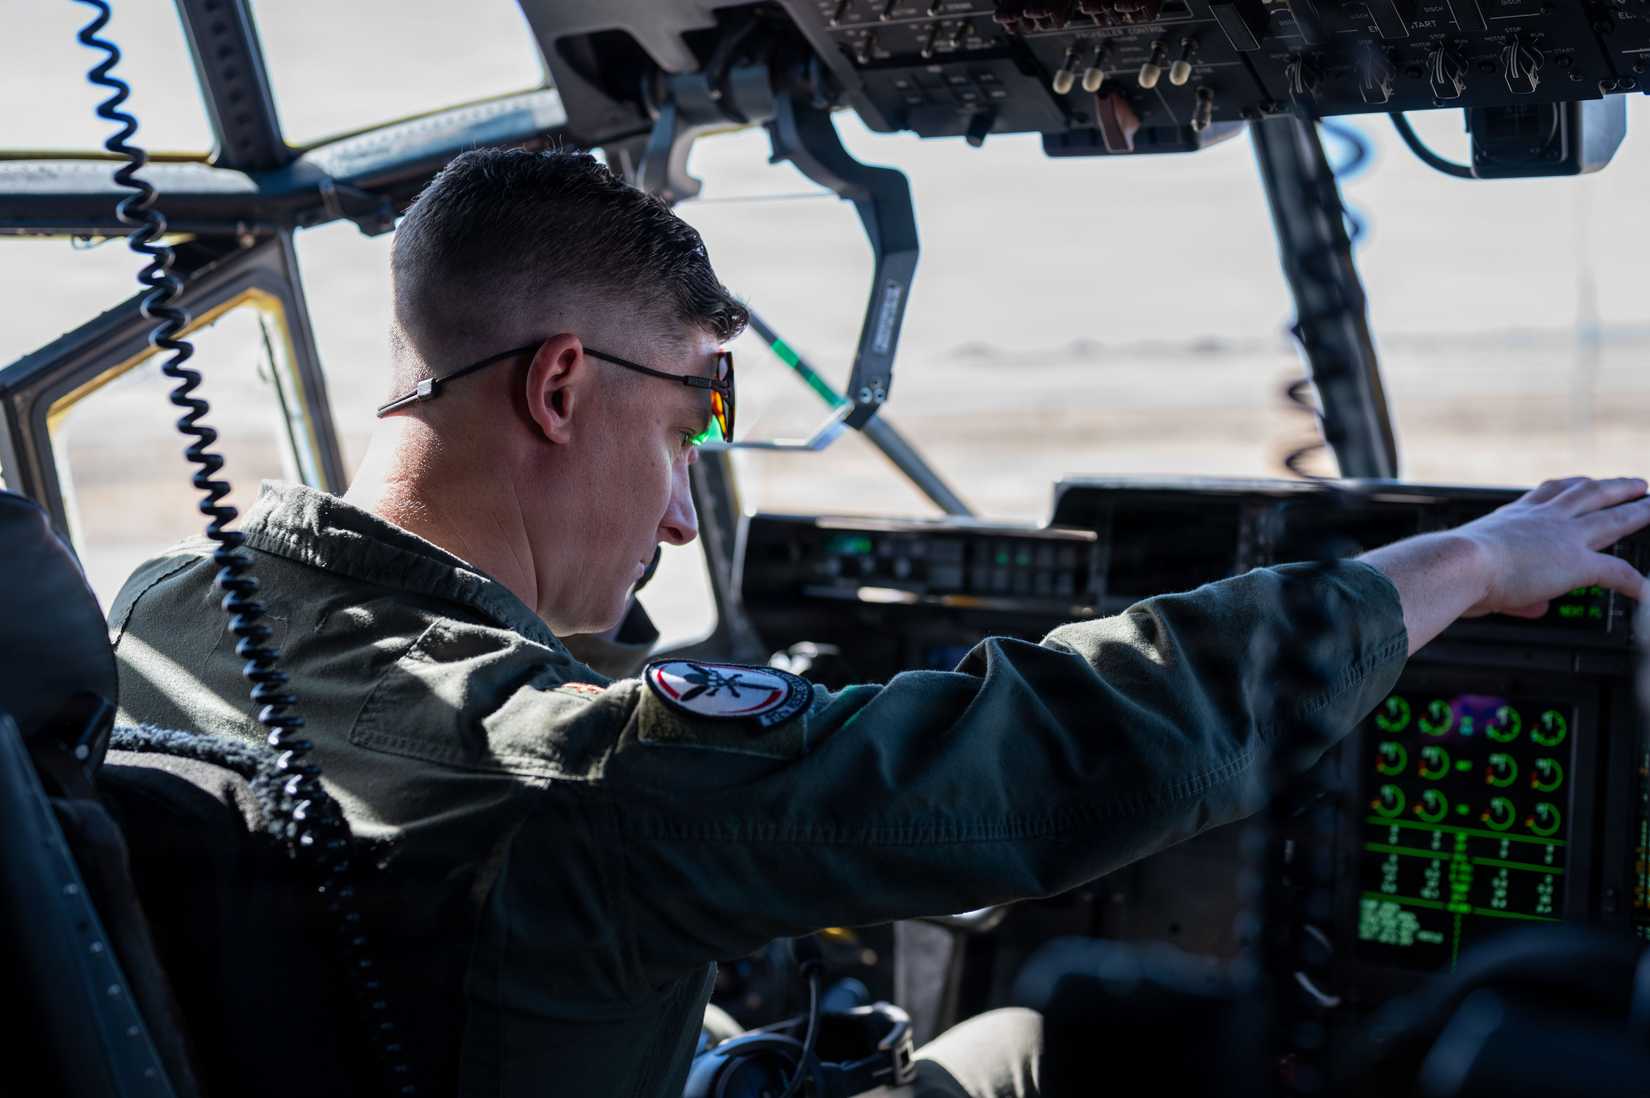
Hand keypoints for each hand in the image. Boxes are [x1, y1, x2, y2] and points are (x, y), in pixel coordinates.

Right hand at [1456, 476, 1649, 618]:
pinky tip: (1646, 591)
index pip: (1549, 493)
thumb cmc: (1453, 568)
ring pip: (1612, 519)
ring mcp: (1563, 538)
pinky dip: (1636, 582)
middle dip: (1614, 487)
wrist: (1457, 564)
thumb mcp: (1481, 573)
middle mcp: (1543, 520)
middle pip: (1589, 494)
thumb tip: (1535, 607)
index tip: (1581, 482)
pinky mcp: (1576, 563)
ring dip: (1638, 512)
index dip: (1569, 486)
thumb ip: (1515, 592)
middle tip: (1635, 484)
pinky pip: (1617, 572)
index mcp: (1515, 517)